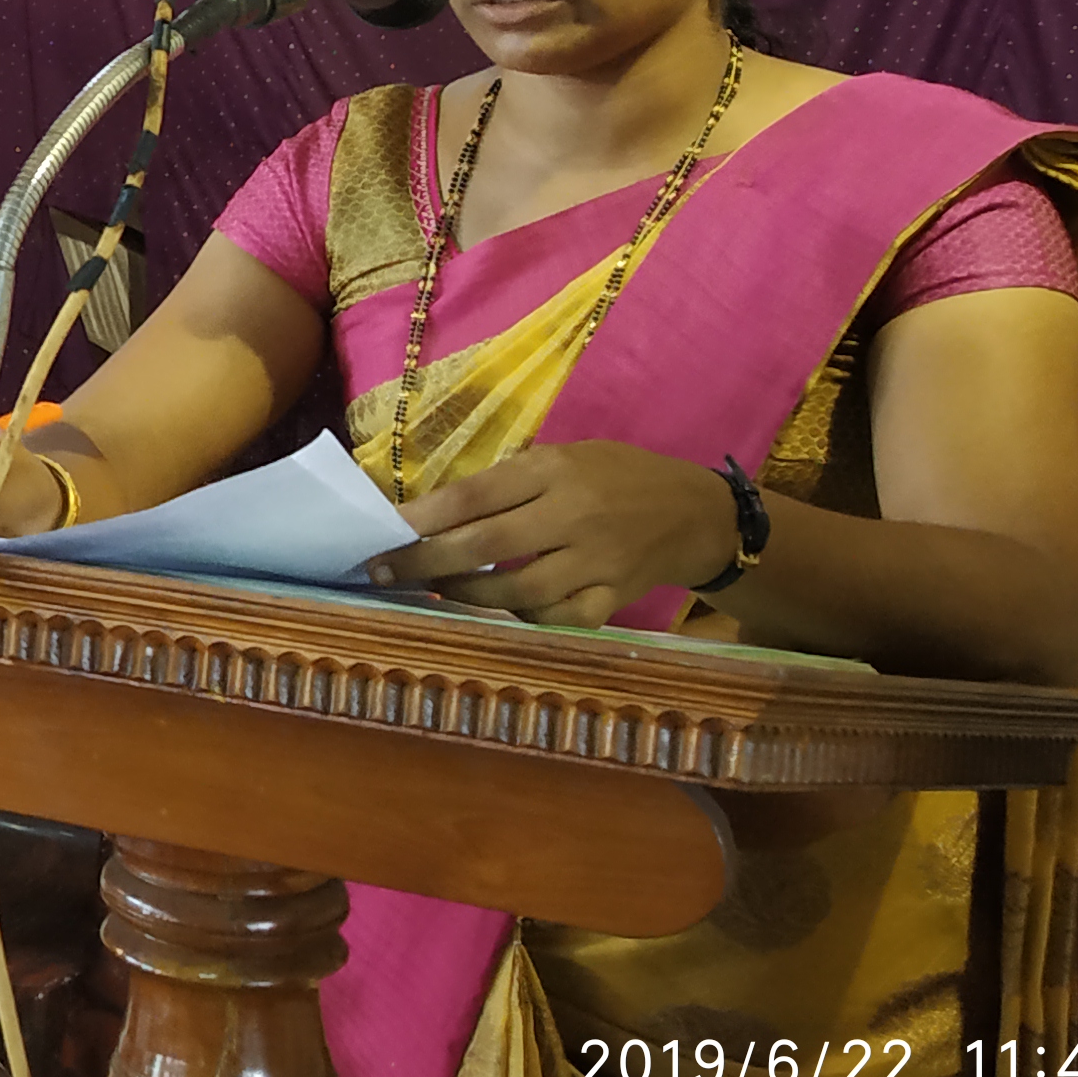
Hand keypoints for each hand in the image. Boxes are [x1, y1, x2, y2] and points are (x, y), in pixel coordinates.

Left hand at [367, 440, 735, 627]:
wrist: (695, 514)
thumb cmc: (615, 477)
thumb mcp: (564, 458)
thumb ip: (508, 483)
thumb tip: (432, 515)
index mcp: (555, 470)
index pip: (475, 495)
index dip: (422, 517)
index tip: (382, 532)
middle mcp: (574, 514)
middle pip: (486, 544)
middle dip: (424, 561)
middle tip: (382, 572)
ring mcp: (596, 561)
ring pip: (517, 589)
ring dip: (466, 593)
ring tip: (434, 588)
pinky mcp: (614, 597)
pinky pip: (558, 619)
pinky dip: (522, 616)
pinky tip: (500, 606)